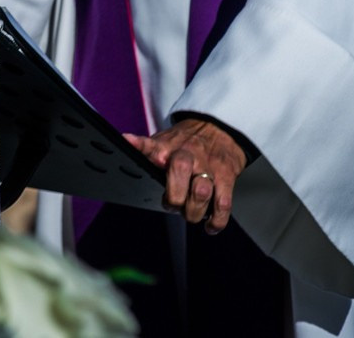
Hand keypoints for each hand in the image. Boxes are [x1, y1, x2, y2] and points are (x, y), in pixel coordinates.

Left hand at [127, 117, 247, 233]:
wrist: (217, 128)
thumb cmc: (185, 141)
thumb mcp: (163, 141)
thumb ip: (147, 154)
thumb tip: (127, 156)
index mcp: (166, 147)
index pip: (148, 144)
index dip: (137, 144)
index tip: (128, 142)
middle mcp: (187, 155)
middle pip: (179, 171)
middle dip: (173, 197)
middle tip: (172, 205)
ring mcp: (208, 166)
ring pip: (201, 192)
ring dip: (194, 211)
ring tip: (191, 214)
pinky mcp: (226, 176)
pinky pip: (223, 203)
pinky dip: (217, 220)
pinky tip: (210, 226)